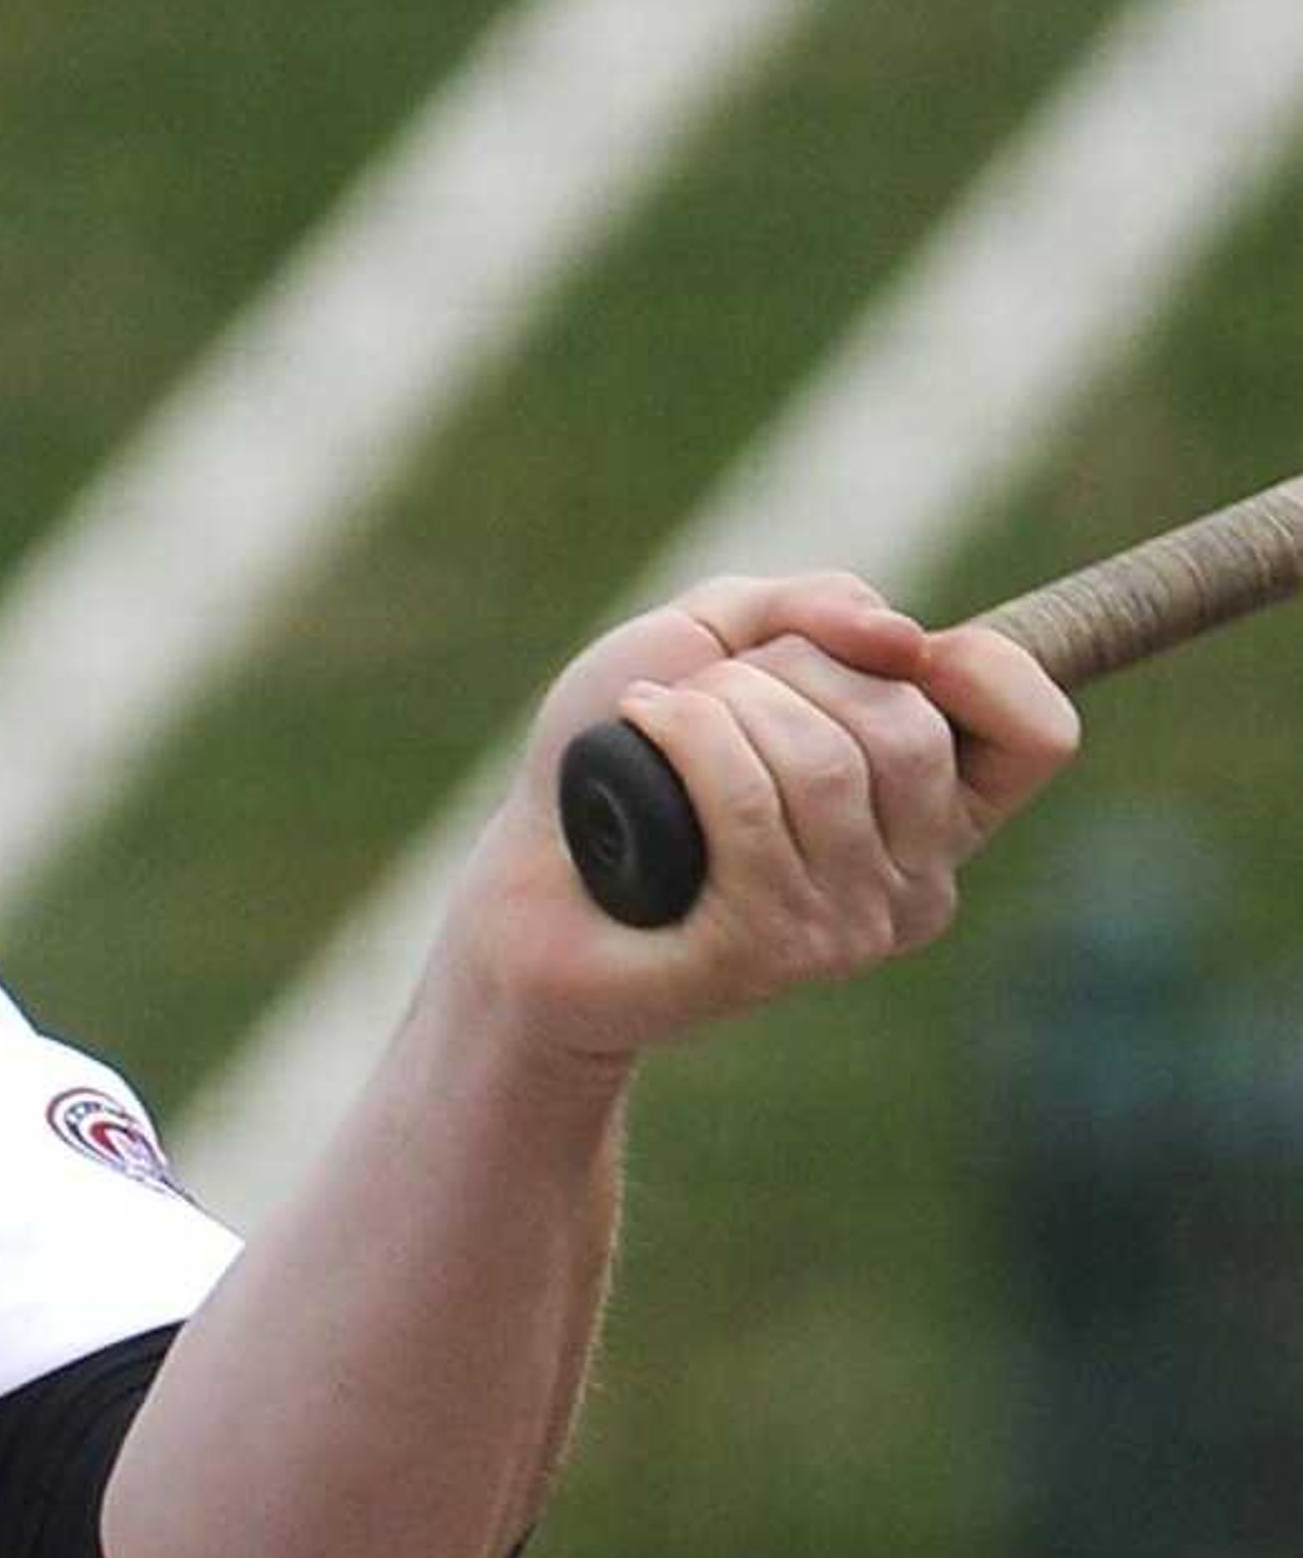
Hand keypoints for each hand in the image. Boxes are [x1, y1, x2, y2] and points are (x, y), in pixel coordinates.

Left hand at [450, 571, 1078, 1062]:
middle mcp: (914, 882)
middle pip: (907, 727)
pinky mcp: (768, 953)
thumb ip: (813, 605)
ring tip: (659, 725)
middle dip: (789, 672)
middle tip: (708, 693)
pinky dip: (685, 743)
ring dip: (721, 708)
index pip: (1040, 734)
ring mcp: (848, 930)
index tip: (890, 648)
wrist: (517, 877)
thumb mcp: (716, 638)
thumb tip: (900, 637)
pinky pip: (751, 810)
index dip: (978, 668)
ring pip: (825, 763)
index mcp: (937, 812)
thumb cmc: (622, 758)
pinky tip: (639, 738)